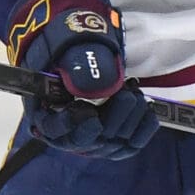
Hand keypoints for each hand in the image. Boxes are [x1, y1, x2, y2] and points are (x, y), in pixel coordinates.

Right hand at [5, 0, 158, 158]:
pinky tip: (148, 110)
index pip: (53, 130)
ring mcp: (93, 142)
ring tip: (135, 93)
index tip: (87, 111)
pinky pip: (132, 144)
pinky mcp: (116, 144)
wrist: (87, 56)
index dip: (70, 124)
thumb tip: (94, 86)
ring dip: (130, 117)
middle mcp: (68, 134)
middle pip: (89, 139)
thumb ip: (77, 63)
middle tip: (126, 94)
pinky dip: (144, 128)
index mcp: (46, 113)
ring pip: (113, 142)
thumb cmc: (70, 53)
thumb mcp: (68, 50)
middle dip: (112, 115)